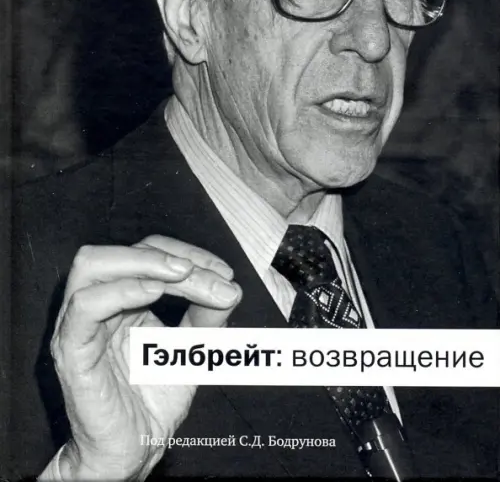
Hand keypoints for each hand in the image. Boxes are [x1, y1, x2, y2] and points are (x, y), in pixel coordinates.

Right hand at [49, 235, 241, 480]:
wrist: (132, 452)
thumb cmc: (152, 401)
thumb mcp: (191, 348)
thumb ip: (207, 316)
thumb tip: (230, 288)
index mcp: (121, 299)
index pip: (147, 253)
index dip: (188, 254)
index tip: (224, 274)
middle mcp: (96, 306)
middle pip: (121, 251)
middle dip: (167, 255)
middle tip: (202, 272)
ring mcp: (79, 326)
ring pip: (92, 266)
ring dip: (143, 262)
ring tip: (181, 275)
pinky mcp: (71, 352)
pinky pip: (85, 307)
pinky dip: (121, 290)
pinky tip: (154, 293)